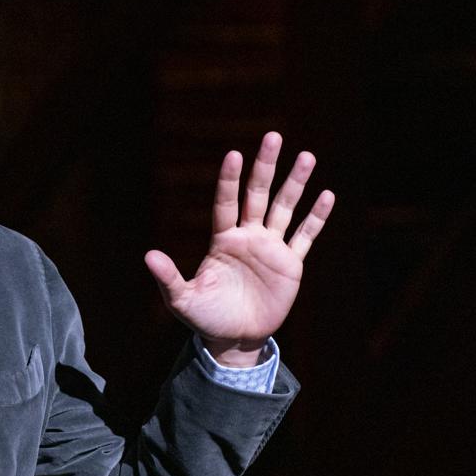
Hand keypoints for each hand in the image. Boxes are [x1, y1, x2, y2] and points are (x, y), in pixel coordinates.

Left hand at [145, 132, 334, 366]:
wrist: (234, 338)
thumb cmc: (205, 317)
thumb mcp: (182, 300)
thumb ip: (168, 278)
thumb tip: (148, 256)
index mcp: (222, 240)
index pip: (226, 202)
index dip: (230, 180)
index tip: (234, 154)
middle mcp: (248, 237)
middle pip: (258, 194)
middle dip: (266, 167)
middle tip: (273, 136)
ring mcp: (270, 248)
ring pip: (285, 208)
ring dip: (296, 183)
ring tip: (307, 156)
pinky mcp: (290, 265)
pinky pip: (305, 237)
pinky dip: (316, 218)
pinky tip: (327, 195)